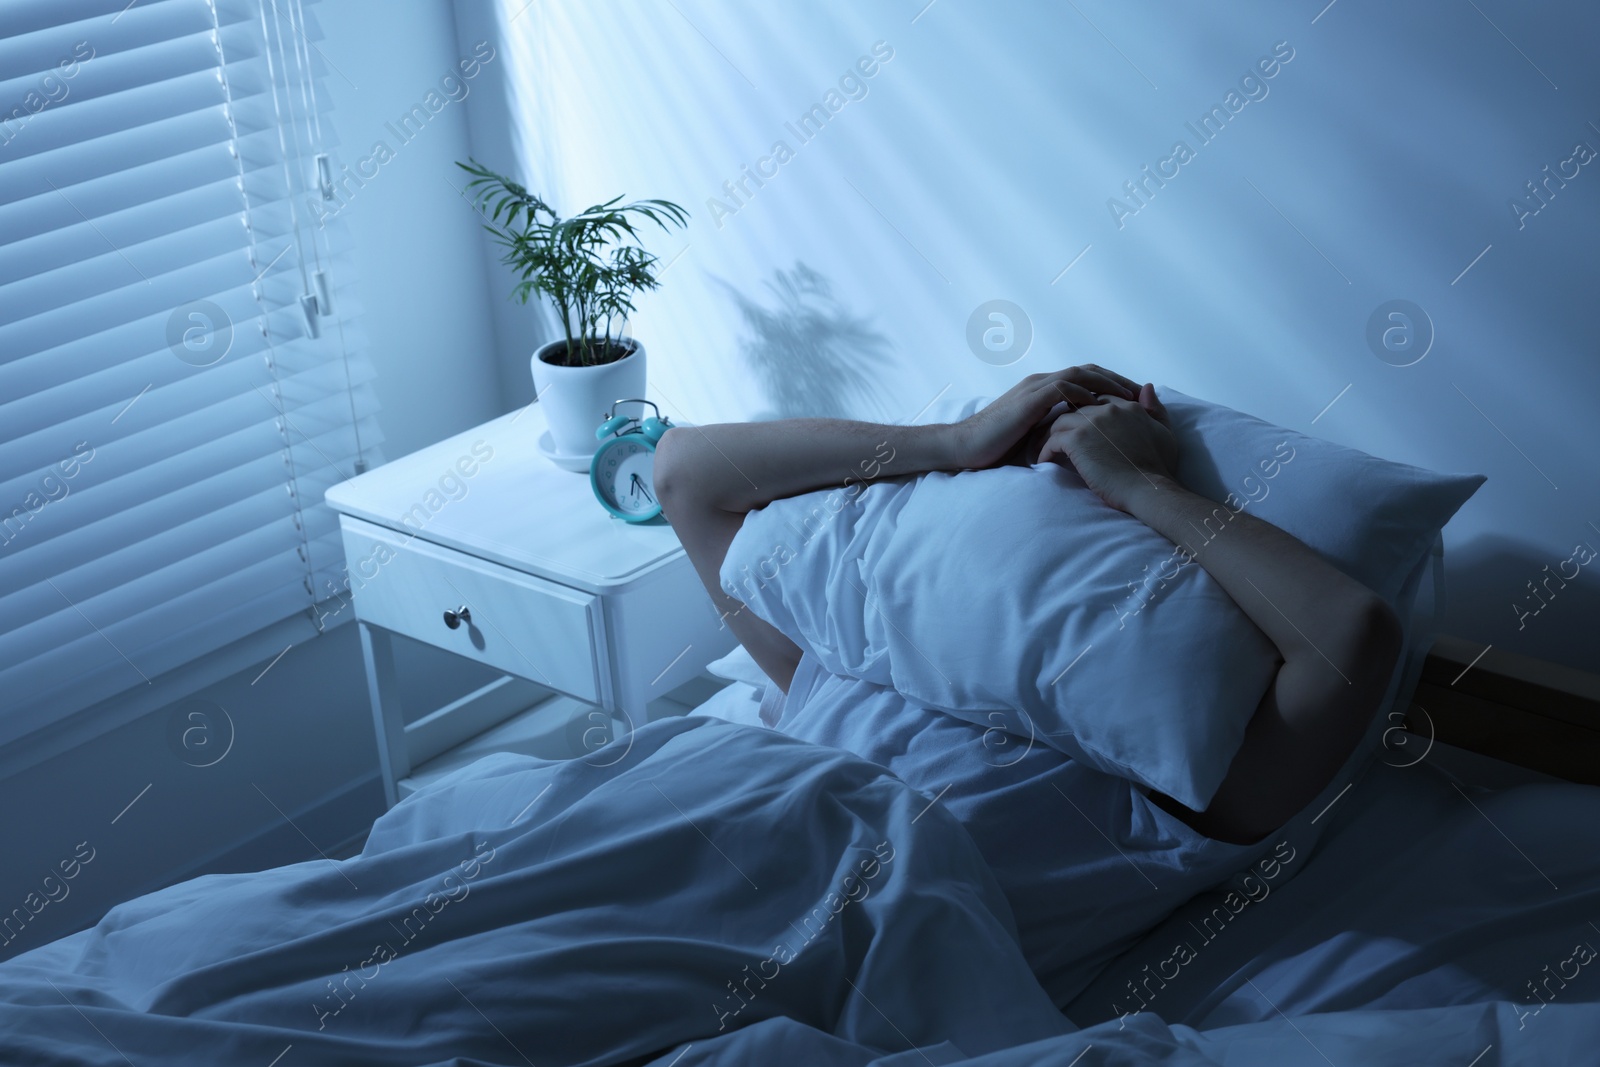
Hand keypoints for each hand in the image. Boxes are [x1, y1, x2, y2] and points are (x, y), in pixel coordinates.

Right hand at [943, 364, 1141, 470]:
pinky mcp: (1028, 400)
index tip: (1136, 399)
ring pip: (1080, 375)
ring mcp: (1034, 388)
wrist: (965, 447)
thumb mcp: (1034, 437)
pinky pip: (1063, 388)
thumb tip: (1083, 445)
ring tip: (1130, 398)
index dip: (1112, 385)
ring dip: (1108, 384)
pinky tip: (1101, 407)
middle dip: (1118, 380)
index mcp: (1043, 389)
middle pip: (1089, 371)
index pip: (1085, 378)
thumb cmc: (997, 448)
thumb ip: (1056, 432)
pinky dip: (1084, 394)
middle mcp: (1041, 382)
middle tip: (1143, 394)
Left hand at [1037, 383, 1178, 511]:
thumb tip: (1146, 387)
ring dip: (1050, 435)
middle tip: (1052, 435)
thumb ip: (1155, 409)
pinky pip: (1052, 440)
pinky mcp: (1078, 439)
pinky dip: (1046, 451)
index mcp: (1129, 406)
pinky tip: (1045, 462)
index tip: (1076, 426)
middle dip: (1064, 421)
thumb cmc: (1159, 468)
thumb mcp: (1164, 432)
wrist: (1150, 489)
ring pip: (1060, 421)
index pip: (1099, 398)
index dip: (1085, 411)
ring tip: (1045, 449)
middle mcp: (1110, 408)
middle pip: (1076, 407)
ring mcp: (1092, 422)